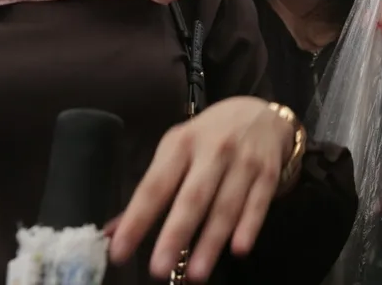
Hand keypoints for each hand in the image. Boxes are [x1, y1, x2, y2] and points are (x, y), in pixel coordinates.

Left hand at [108, 97, 293, 281]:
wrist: (261, 113)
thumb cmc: (210, 136)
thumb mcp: (177, 150)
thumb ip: (151, 189)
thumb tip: (112, 232)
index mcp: (181, 144)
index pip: (155, 185)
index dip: (137, 219)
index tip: (120, 251)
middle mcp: (213, 151)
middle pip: (192, 196)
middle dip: (175, 233)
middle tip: (158, 269)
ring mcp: (244, 162)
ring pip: (226, 205)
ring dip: (211, 241)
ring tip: (195, 273)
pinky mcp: (268, 173)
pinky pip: (258, 202)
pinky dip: (250, 225)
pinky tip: (239, 248)